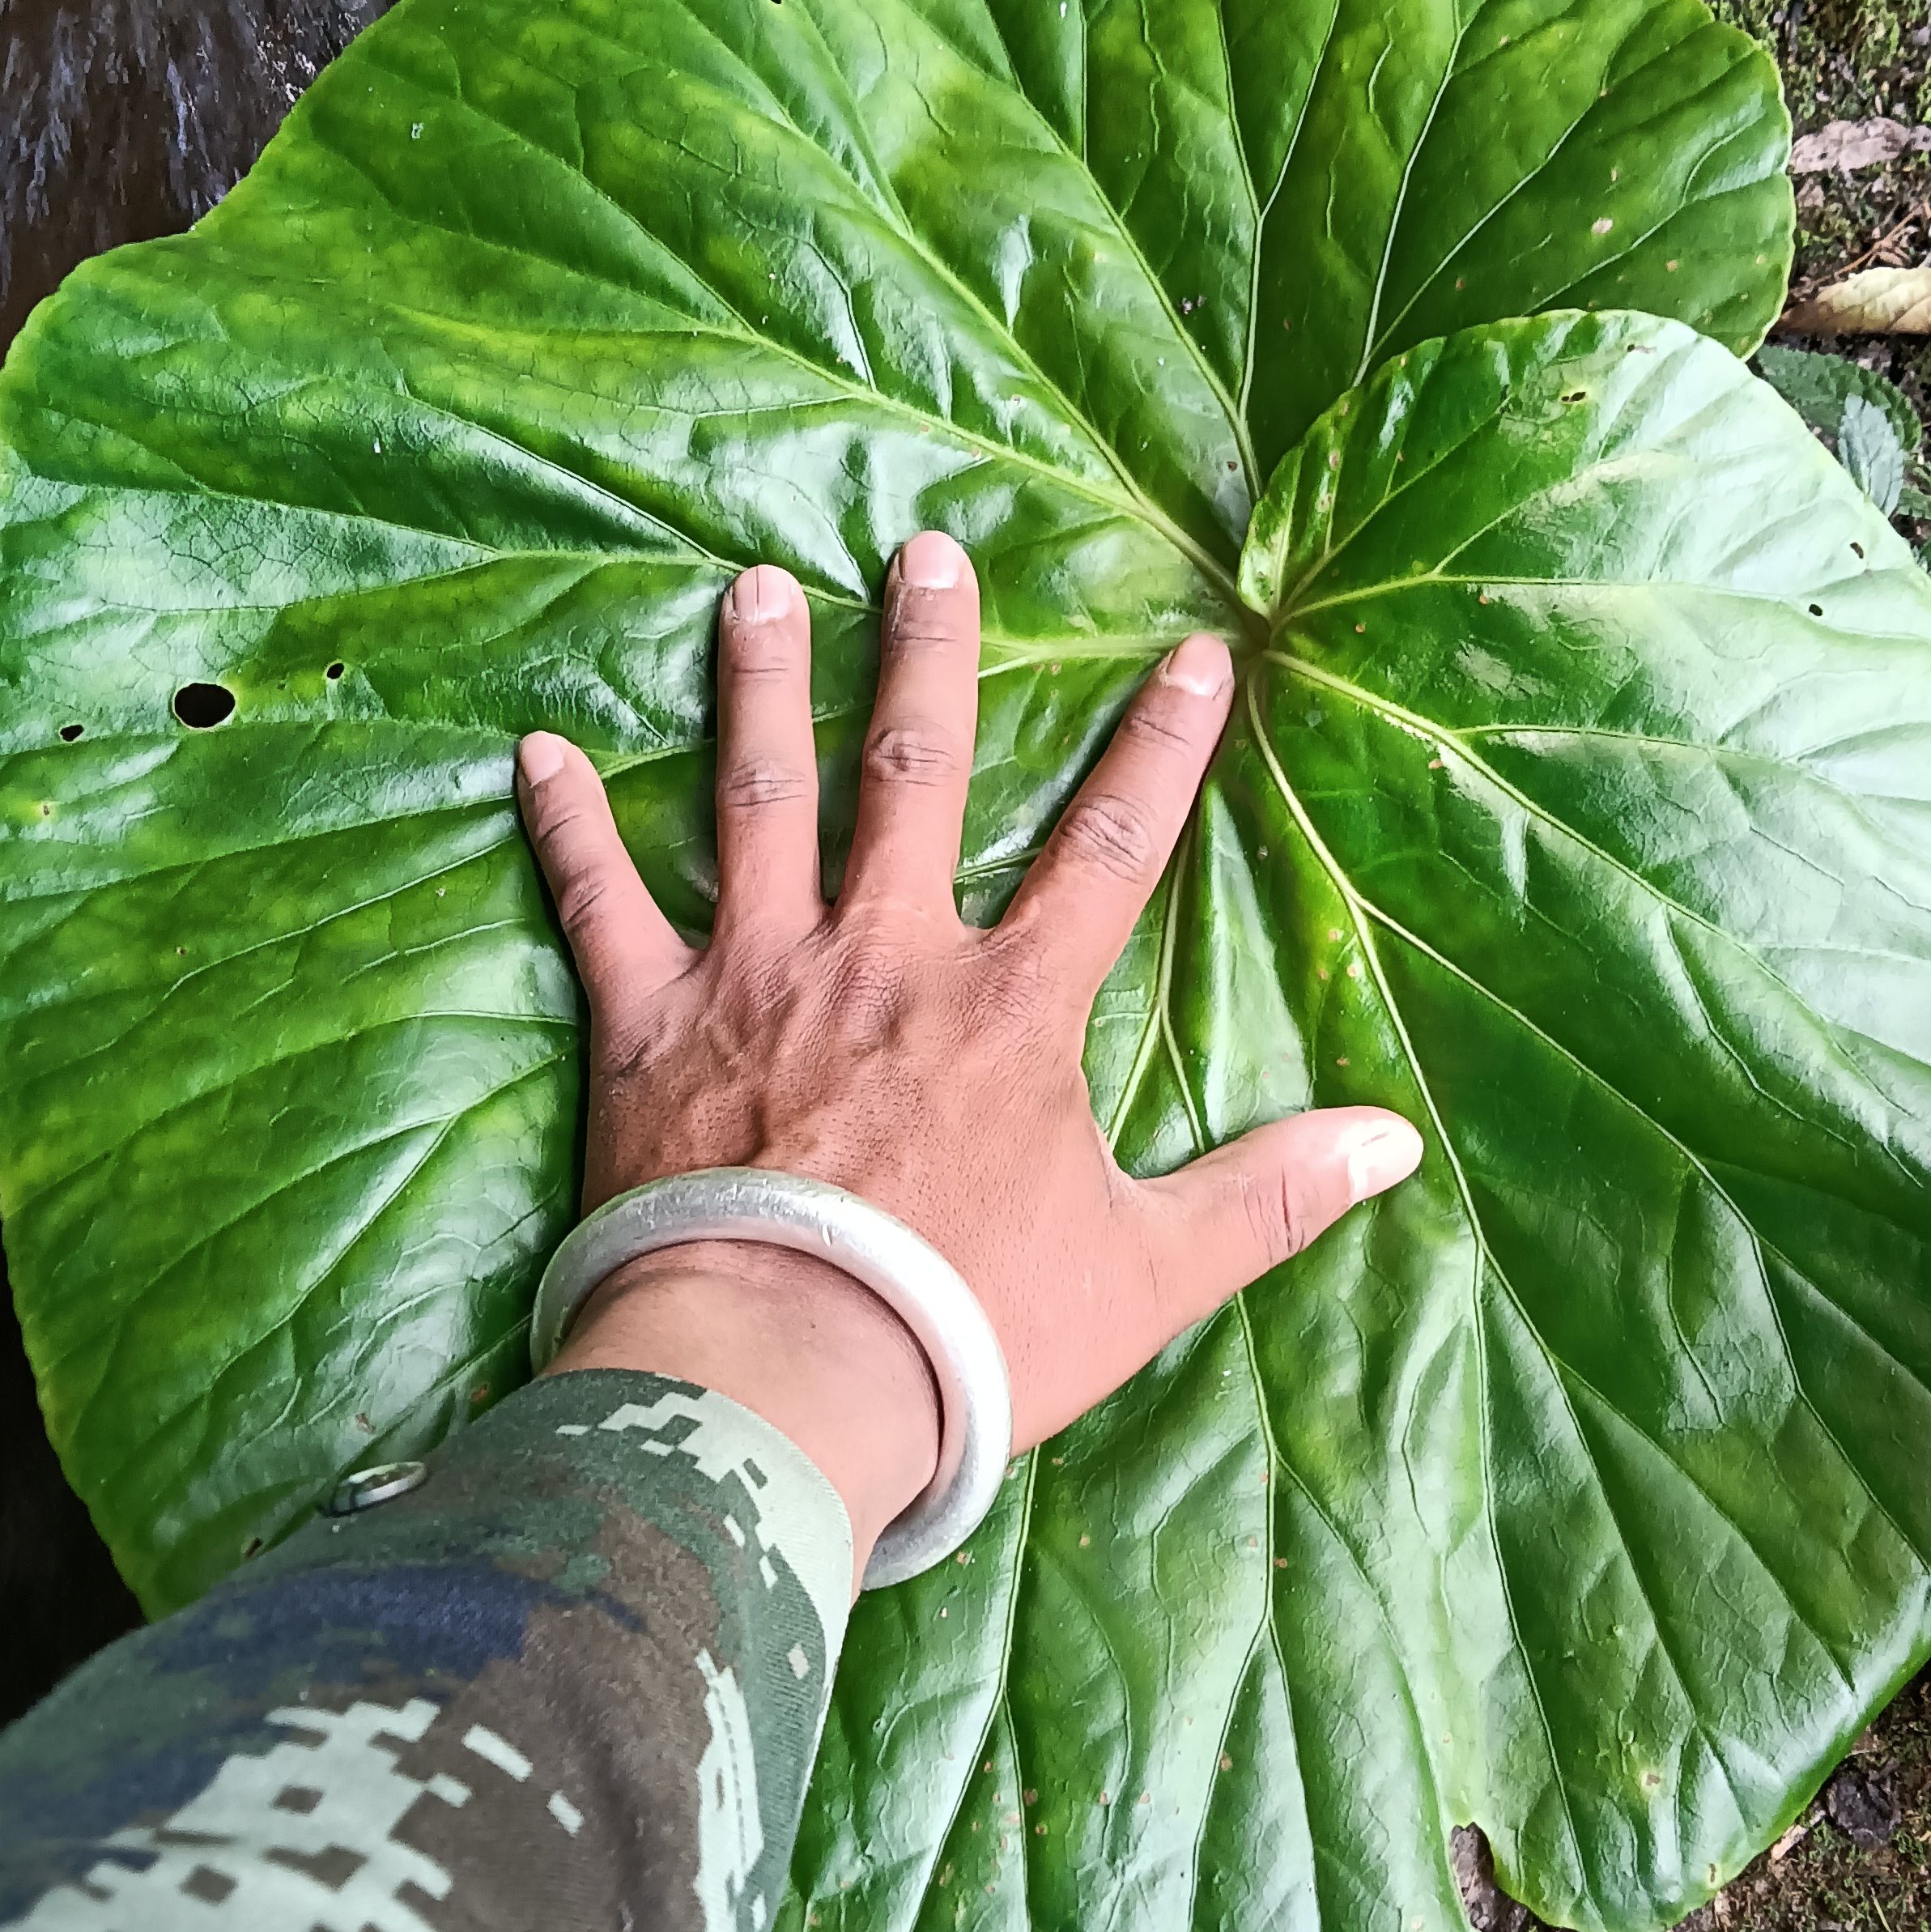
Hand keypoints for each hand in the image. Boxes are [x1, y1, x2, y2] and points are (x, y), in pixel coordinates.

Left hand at [515, 534, 1421, 1576]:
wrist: (787, 1381)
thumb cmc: (969, 1333)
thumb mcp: (1148, 1272)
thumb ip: (1269, 1194)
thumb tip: (1397, 1144)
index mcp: (1010, 1007)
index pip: (1109, 849)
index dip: (1160, 748)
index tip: (1195, 651)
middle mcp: (885, 957)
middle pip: (916, 776)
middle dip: (928, 654)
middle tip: (925, 550)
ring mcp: (759, 977)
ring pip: (759, 798)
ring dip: (759, 685)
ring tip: (755, 586)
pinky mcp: (648, 1028)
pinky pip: (599, 905)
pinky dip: (565, 827)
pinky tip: (533, 752)